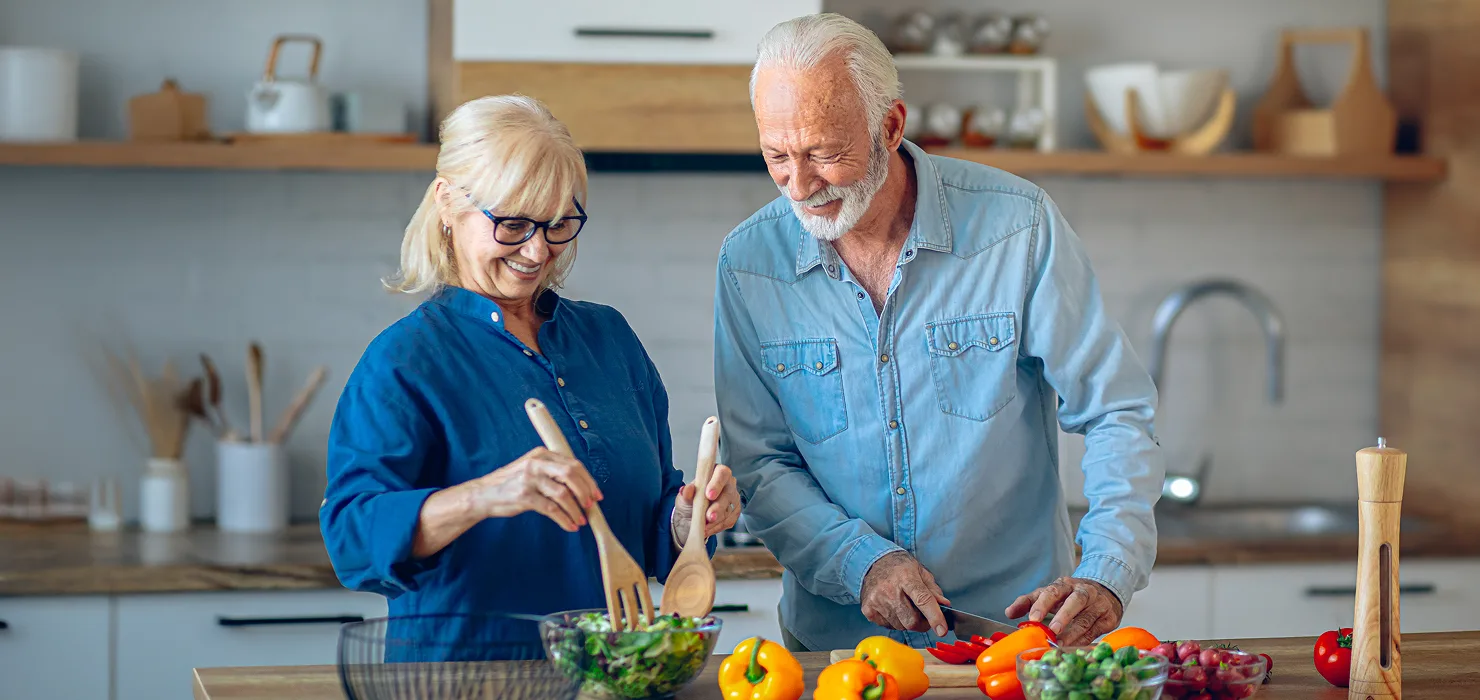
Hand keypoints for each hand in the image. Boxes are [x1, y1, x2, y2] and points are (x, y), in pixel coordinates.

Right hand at [471, 447, 602, 531]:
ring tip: (581, 520)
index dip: (589, 480)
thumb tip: (582, 487)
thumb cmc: (510, 484)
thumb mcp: (531, 469)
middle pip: (571, 475)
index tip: (597, 494)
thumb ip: (552, 471)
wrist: (483, 495)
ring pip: (563, 494)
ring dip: (576, 510)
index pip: (573, 464)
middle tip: (591, 506)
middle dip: (585, 492)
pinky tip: (570, 526)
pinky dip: (564, 519)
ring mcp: (529, 479)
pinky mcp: (524, 496)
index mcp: (541, 454)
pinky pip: (551, 509)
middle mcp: (536, 463)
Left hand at [671, 464, 740, 540]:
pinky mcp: (734, 513)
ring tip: (705, 527)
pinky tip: (708, 529)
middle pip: (728, 494)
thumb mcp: (684, 497)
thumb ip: (686, 493)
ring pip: (730, 509)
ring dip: (717, 520)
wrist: (690, 517)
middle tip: (708, 517)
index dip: (717, 483)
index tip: (708, 495)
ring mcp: (733, 499)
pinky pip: (729, 521)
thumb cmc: (690, 501)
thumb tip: (687, 489)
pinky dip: (717, 527)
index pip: (722, 473)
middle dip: (718, 507)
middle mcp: (728, 485)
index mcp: (716, 473)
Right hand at [860, 551, 951, 635]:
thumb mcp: (920, 572)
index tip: (942, 630)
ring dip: (907, 621)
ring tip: (904, 606)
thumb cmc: (899, 567)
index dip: (934, 617)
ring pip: (901, 626)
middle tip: (923, 614)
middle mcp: (889, 590)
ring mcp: (876, 601)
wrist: (872, 562)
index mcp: (906, 577)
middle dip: (922, 623)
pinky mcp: (868, 610)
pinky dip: (895, 621)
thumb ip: (933, 590)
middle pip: (912, 621)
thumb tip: (944, 606)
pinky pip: (888, 626)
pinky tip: (893, 608)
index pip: (923, 600)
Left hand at [1005, 576, 1122, 645]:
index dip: (1042, 604)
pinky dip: (1084, 640)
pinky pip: (1096, 631)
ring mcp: (1099, 604)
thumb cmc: (1071, 596)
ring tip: (1060, 644)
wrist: (1106, 592)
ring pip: (1087, 618)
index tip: (1033, 618)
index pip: (1053, 591)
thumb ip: (1029, 601)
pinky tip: (1074, 648)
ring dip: (1073, 633)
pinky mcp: (1109, 618)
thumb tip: (1009, 613)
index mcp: (1065, 584)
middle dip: (1063, 615)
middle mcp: (1084, 591)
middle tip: (1052, 630)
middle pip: (1075, 601)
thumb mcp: (1050, 594)